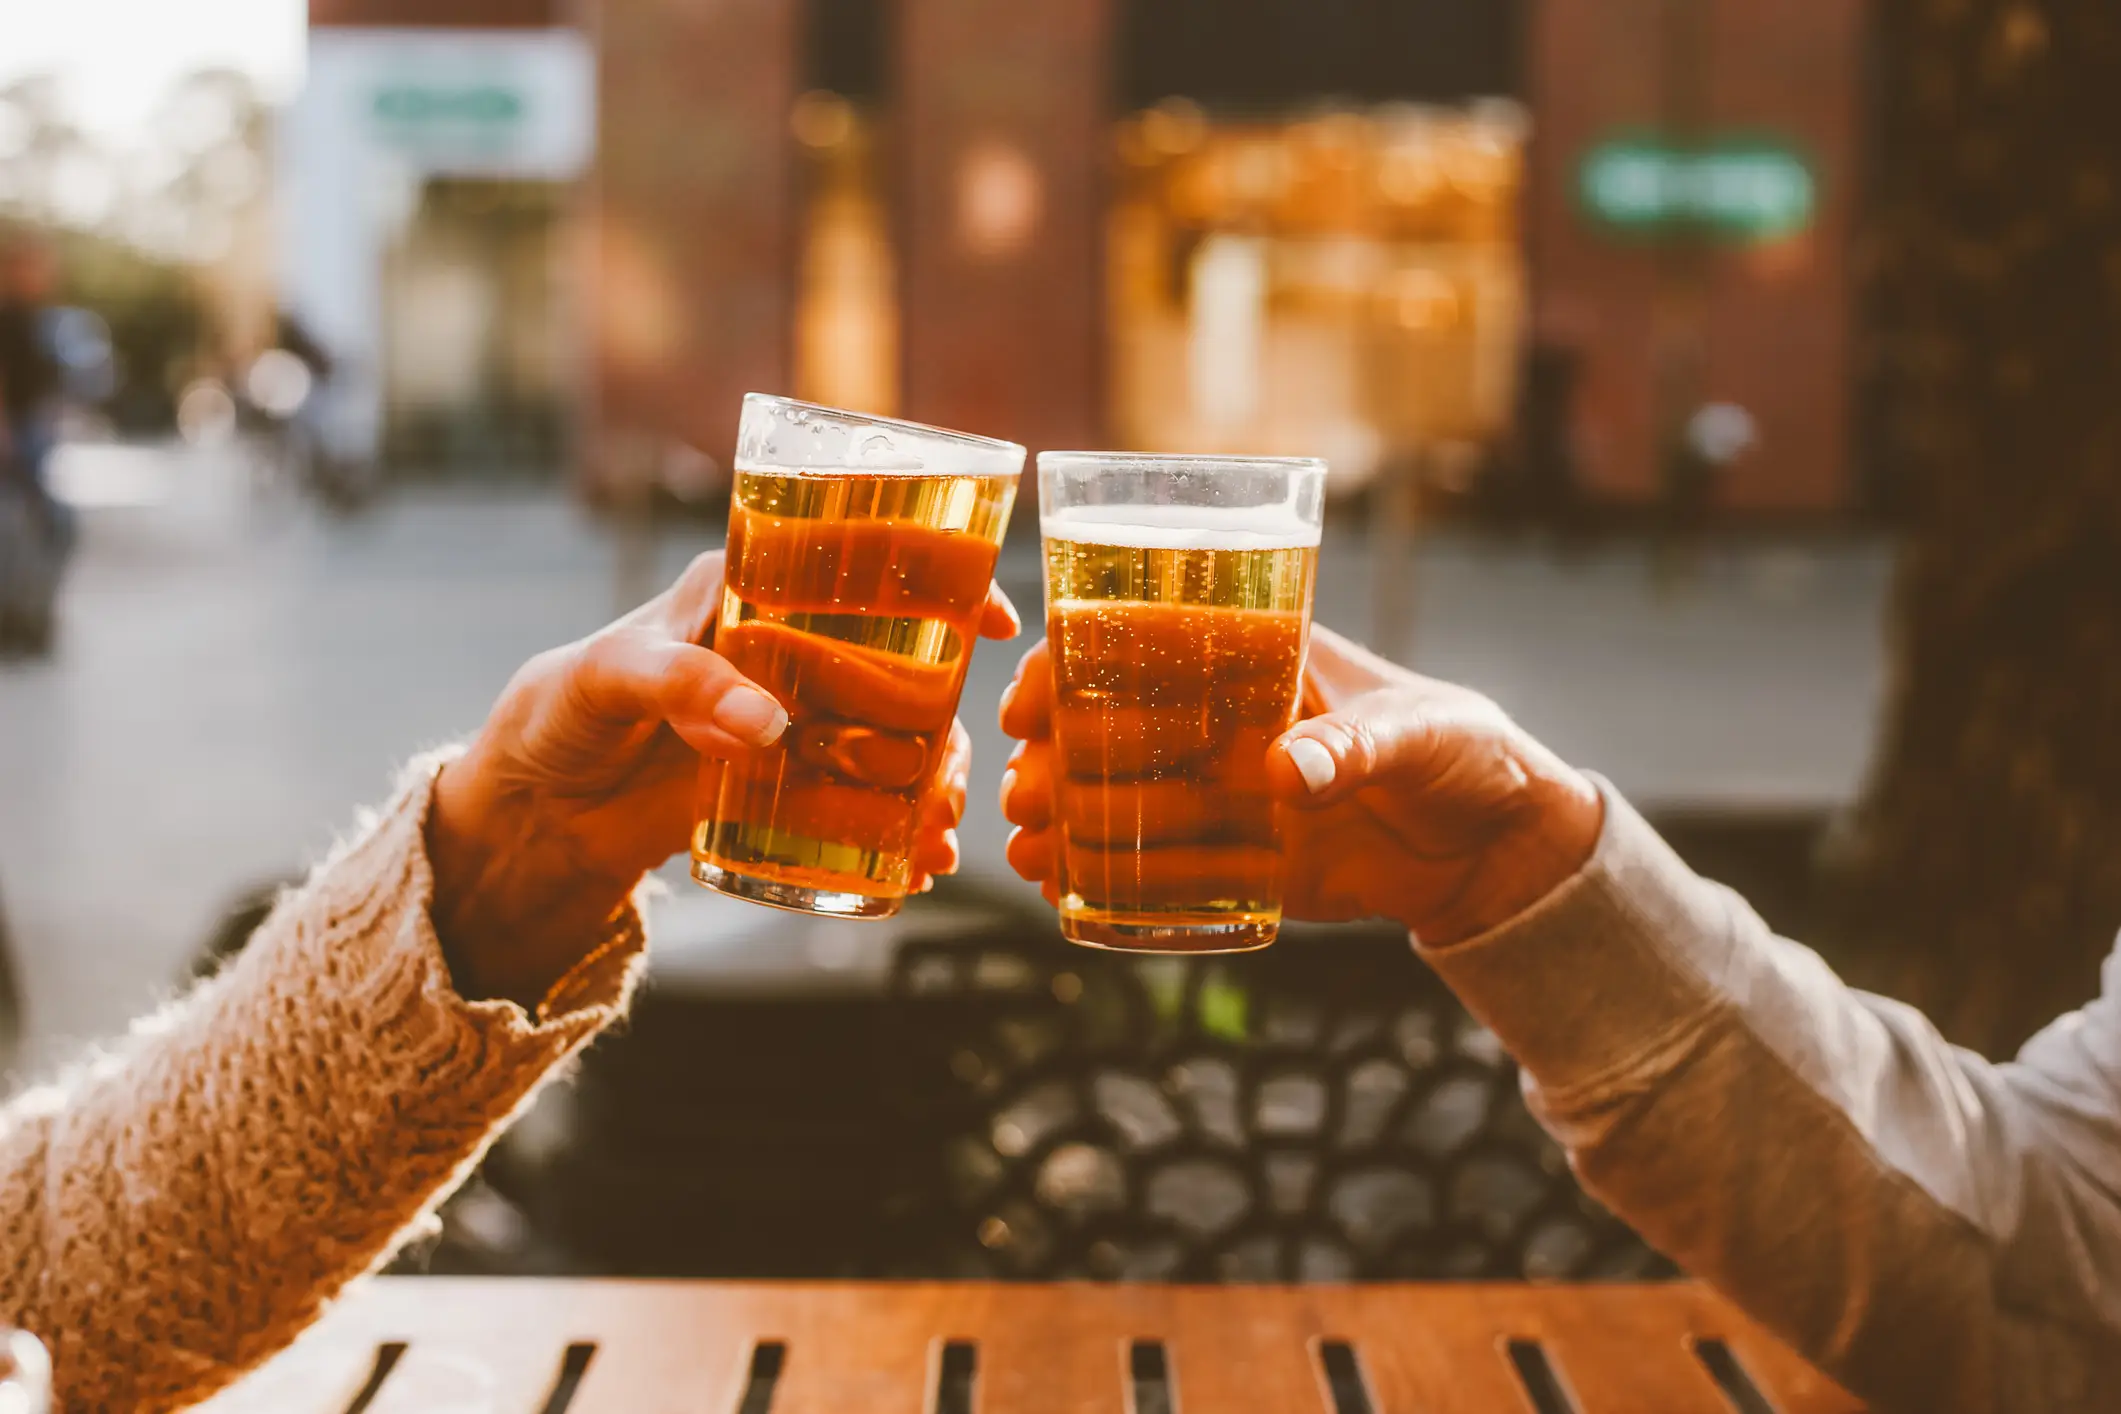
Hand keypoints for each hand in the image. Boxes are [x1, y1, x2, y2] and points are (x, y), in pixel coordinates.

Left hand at [428, 549, 1020, 1006]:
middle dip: (948, 713)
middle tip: (956, 767)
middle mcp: (788, 644)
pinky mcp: (789, 780)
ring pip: (896, 736)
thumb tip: (772, 723)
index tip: (992, 617)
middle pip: (901, 661)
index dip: (938, 580)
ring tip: (938, 835)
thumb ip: (682, 685)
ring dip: (934, 782)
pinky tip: (917, 865)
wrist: (535, 808)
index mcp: (751, 586)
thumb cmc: (561, 709)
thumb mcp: (609, 676)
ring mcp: (797, 715)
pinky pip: (864, 799)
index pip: (859, 562)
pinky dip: (900, 832)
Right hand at [997, 623, 1601, 945]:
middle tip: (1022, 798)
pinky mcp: (1242, 858)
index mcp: (1260, 655)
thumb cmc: (1466, 752)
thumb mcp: (1421, 732)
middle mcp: (1227, 719)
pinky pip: (1161, 866)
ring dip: (1064, 820)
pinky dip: (1109, 878)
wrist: (1498, 849)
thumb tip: (1281, 771)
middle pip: (1112, 725)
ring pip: (1123, 797)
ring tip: (1025, 854)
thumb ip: (1355, 745)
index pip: (1143, 638)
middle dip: (1052, 758)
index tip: (1029, 706)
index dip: (1071, 663)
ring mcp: (1227, 790)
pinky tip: (1062, 893)